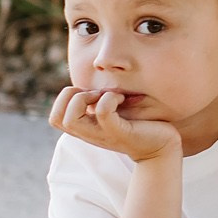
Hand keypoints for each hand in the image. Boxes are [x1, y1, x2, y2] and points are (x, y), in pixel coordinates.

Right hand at [50, 85, 182, 164]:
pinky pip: (102, 112)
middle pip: (55, 119)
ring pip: (70, 118)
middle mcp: (89, 133)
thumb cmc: (140, 124)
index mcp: (85, 128)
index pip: (54, 118)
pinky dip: (109, 98)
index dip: (65, 99)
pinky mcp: (119, 133)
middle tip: (96, 94)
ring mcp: (102, 135)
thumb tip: (94, 72)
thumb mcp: (114, 111)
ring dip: (86, 98)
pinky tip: (122, 98)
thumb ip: (99, 100)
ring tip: (107, 96)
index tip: (90, 93)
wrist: (162, 145)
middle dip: (70, 97)